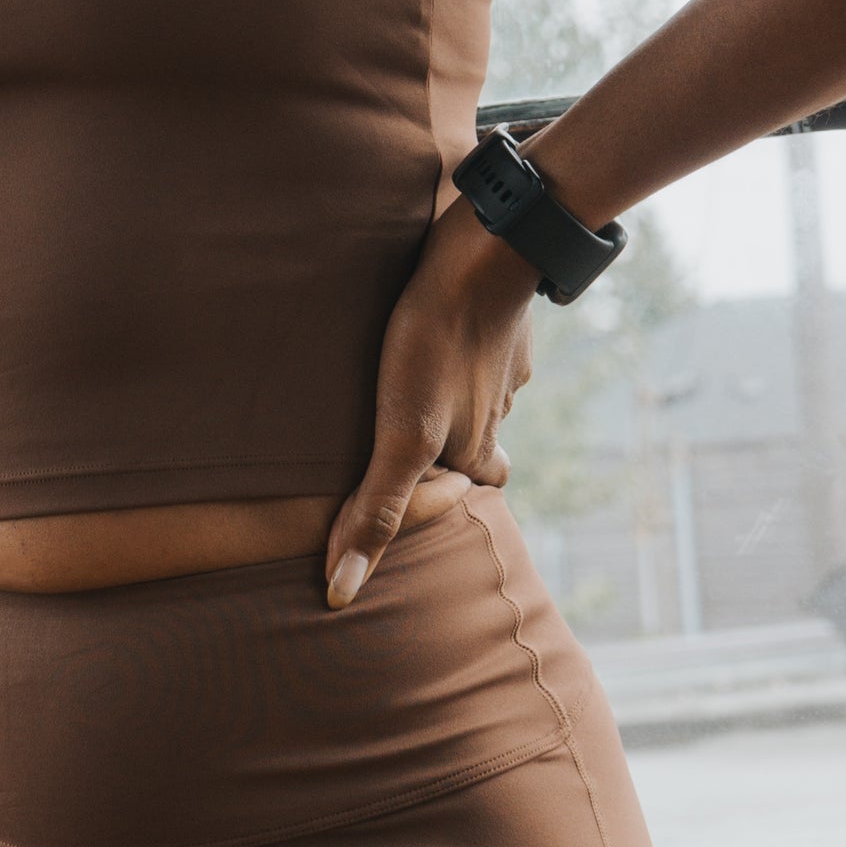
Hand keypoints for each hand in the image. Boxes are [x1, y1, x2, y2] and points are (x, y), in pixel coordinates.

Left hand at [324, 194, 537, 607]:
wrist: (485, 254)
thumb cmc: (434, 345)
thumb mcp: (401, 436)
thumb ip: (377, 510)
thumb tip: (342, 592)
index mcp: (478, 444)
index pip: (472, 486)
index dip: (447, 493)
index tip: (421, 491)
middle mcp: (498, 408)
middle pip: (483, 443)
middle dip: (456, 447)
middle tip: (420, 440)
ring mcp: (503, 358)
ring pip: (484, 389)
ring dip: (456, 389)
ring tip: (416, 378)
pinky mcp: (500, 313)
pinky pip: (486, 335)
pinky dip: (465, 335)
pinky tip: (440, 319)